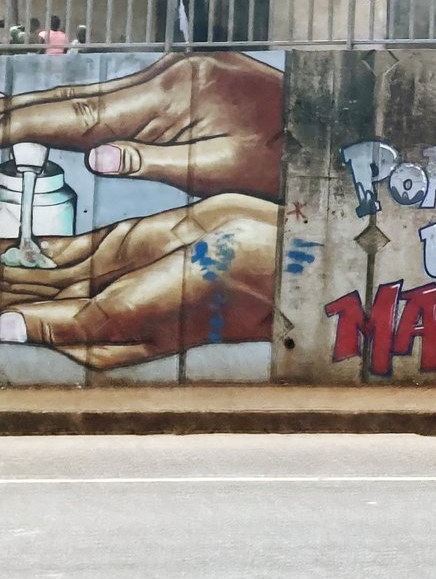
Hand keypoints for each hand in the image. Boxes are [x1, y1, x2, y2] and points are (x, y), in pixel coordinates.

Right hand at [0, 53, 282, 198]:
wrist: (332, 123)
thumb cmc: (286, 154)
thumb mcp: (220, 171)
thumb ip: (154, 162)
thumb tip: (96, 157)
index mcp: (171, 96)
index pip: (79, 115)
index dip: (24, 124)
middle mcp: (169, 74)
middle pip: (80, 99)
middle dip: (23, 113)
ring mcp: (180, 71)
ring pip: (102, 96)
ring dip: (53, 112)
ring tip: (5, 125)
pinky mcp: (191, 76)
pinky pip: (130, 95)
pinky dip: (92, 110)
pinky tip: (66, 122)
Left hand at [0, 194, 278, 367]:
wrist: (265, 252)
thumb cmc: (214, 295)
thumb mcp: (133, 313)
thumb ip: (68, 322)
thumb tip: (6, 329)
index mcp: (106, 340)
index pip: (33, 327)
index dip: (3, 313)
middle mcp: (105, 311)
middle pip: (35, 300)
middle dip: (4, 286)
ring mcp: (114, 276)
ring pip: (46, 272)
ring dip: (10, 263)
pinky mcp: (126, 243)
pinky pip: (70, 246)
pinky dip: (36, 243)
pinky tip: (6, 238)